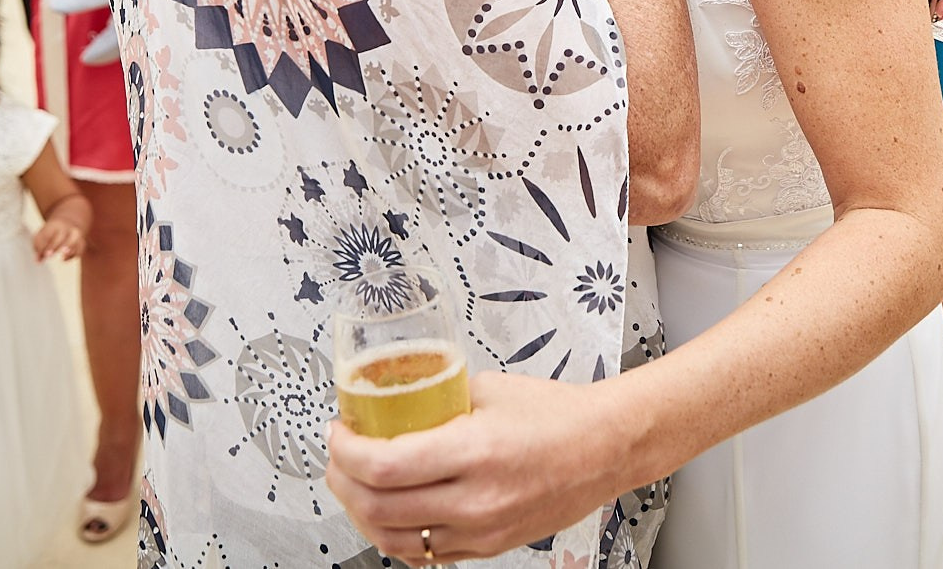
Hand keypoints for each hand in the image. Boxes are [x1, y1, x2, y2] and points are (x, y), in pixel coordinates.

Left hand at [32, 216, 85, 260]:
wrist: (69, 222)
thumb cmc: (51, 232)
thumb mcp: (42, 235)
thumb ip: (39, 247)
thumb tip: (39, 260)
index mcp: (54, 224)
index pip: (48, 234)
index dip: (44, 244)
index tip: (42, 254)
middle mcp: (66, 228)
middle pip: (61, 236)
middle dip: (54, 246)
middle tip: (48, 255)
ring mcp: (75, 234)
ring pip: (75, 239)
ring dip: (69, 248)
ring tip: (62, 257)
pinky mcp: (81, 241)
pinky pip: (80, 248)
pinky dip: (73, 254)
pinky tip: (63, 259)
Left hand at [327, 370, 632, 562]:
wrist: (605, 448)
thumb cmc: (557, 415)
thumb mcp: (489, 389)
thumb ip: (439, 401)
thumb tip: (395, 403)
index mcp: (475, 452)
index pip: (383, 466)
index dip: (345, 451)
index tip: (338, 432)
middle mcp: (476, 501)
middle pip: (378, 508)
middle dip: (342, 481)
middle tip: (339, 456)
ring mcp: (481, 531)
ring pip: (393, 540)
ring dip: (362, 513)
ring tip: (356, 485)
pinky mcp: (487, 547)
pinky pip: (424, 554)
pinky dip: (395, 535)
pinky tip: (389, 512)